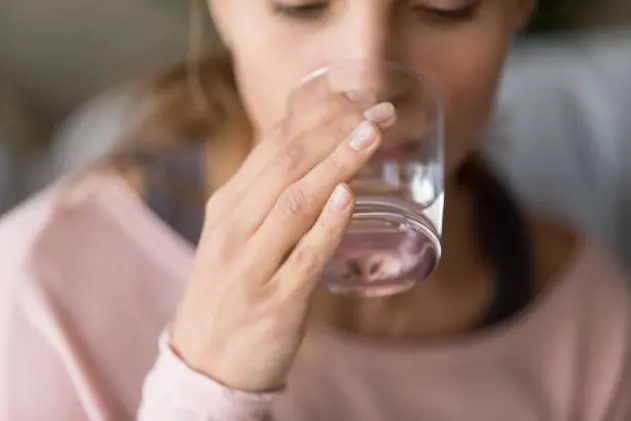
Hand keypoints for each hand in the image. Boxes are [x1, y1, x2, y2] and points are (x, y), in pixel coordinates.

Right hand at [170, 92, 395, 392]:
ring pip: (295, 202)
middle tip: (378, 113)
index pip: (271, 148)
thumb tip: (312, 157)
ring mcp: (251, 265)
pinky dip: (328, 224)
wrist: (204, 362)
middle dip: (334, 132)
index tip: (353, 100)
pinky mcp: (275, 301)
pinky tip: (349, 197)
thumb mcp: (234, 236)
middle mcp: (234, 229)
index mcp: (227, 207)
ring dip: (336, 164)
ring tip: (371, 137)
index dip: (316, 118)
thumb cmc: (230, 291)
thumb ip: (267, 199)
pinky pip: (305, 256)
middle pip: (285, 165)